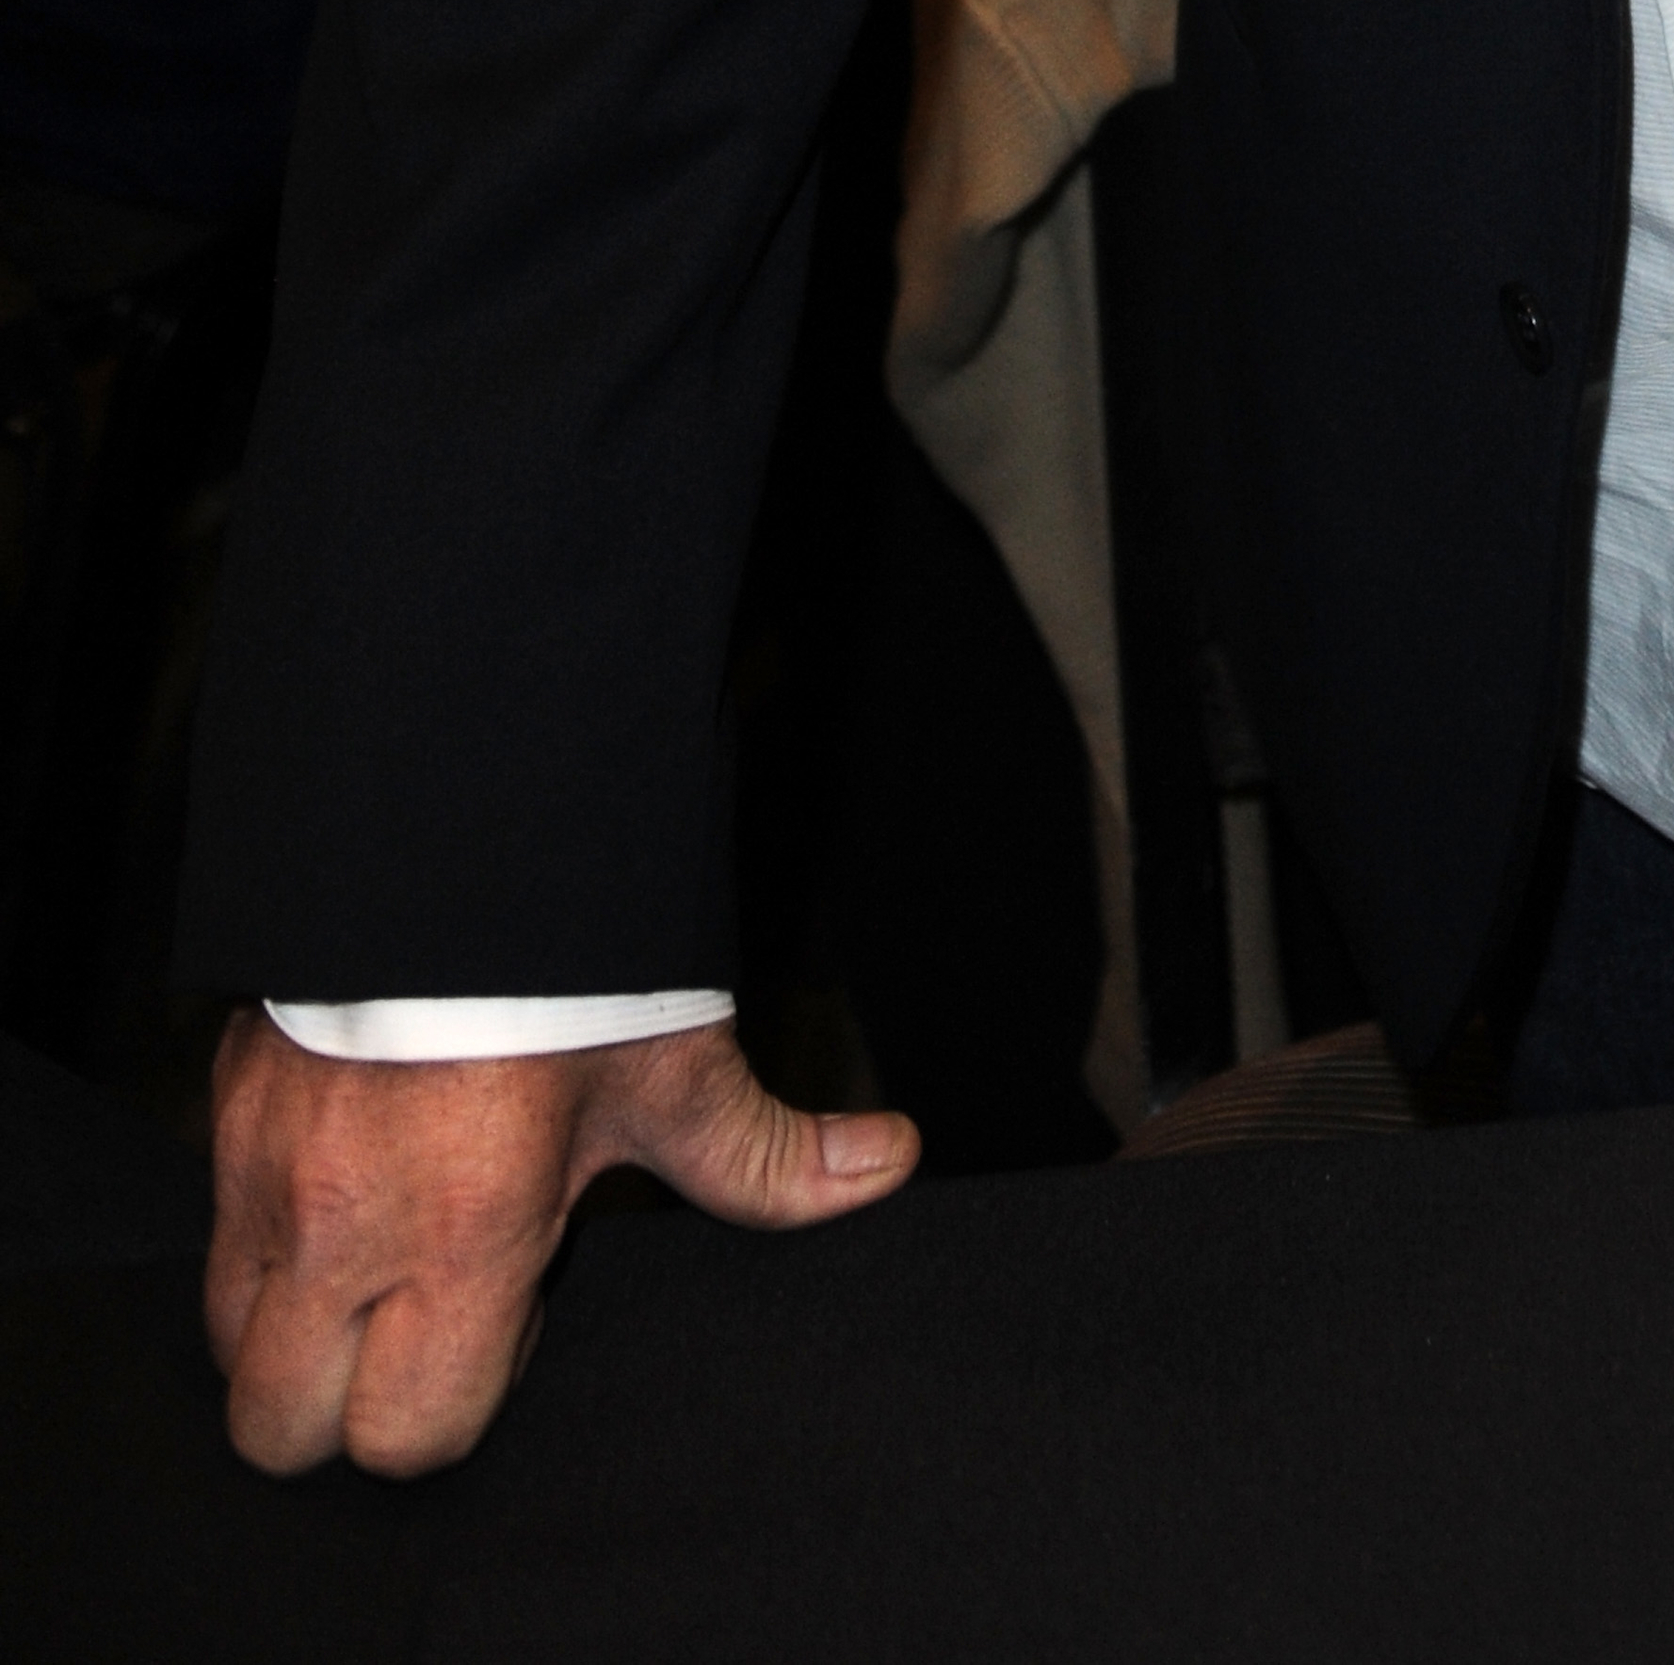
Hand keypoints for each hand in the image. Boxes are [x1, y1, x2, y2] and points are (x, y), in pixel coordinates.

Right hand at [205, 1010, 914, 1475]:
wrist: (472, 819)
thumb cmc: (584, 957)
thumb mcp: (680, 1064)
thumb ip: (767, 1153)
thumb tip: (883, 1165)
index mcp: (460, 1236)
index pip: (410, 1433)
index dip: (465, 1392)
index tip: (513, 1300)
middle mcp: (341, 1224)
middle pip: (279, 1427)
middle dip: (345, 1399)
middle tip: (427, 1302)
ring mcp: (264, 1170)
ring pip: (224, 1339)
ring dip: (292, 1319)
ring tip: (386, 1235)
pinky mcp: (224, 1109)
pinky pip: (211, 1229)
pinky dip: (264, 1228)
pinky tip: (350, 1159)